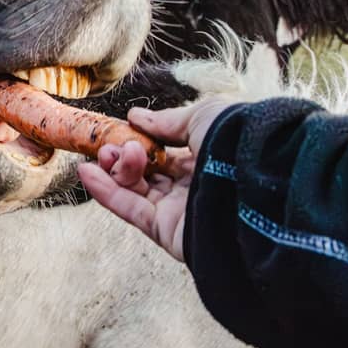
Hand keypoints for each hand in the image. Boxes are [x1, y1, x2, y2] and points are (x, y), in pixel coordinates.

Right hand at [77, 97, 233, 260]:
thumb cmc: (239, 140)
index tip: (122, 127)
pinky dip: (106, 192)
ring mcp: (180, 210)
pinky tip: (86, 172)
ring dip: (115, 169)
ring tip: (107, 152)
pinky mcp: (168, 232)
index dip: (140, 140)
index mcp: (208, 158)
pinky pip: (131, 211)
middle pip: (146, 172)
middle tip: (111, 144)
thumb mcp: (204, 116)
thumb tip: (136, 117)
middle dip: (123, 155)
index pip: (165, 152)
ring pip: (135, 189)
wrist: (260, 180)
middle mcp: (194, 186)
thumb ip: (167, 121)